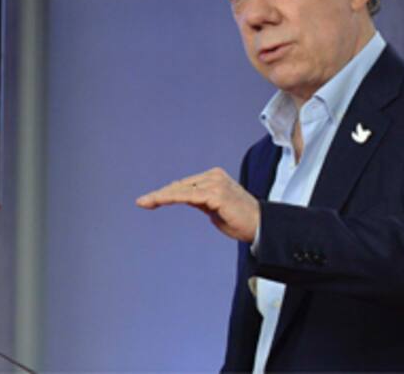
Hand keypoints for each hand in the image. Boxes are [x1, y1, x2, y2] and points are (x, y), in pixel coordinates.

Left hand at [136, 167, 259, 242]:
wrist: (262, 228)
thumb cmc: (240, 221)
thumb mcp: (214, 209)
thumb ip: (199, 201)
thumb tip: (183, 196)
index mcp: (214, 177)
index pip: (185, 185)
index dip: (167, 192)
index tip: (149, 200)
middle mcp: (214, 176)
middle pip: (180, 185)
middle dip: (160, 194)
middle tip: (141, 201)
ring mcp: (215, 183)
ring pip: (181, 190)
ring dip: (161, 196)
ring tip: (145, 202)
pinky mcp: (216, 194)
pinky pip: (188, 196)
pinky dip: (171, 198)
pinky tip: (158, 201)